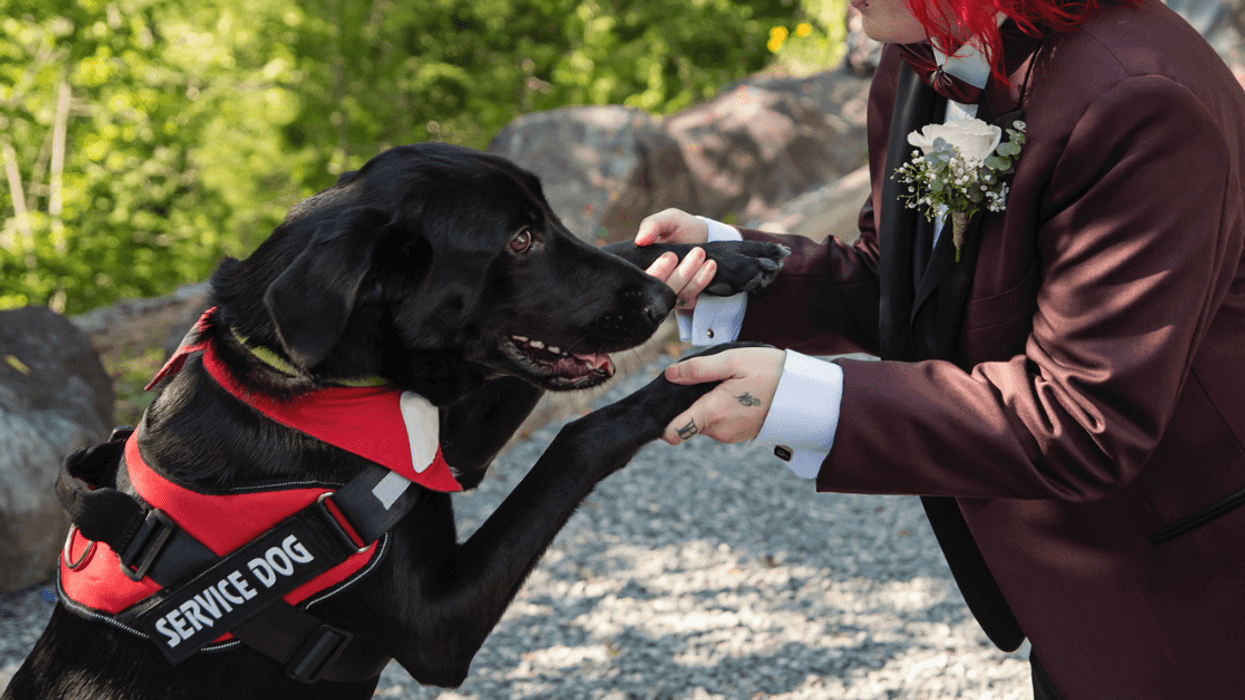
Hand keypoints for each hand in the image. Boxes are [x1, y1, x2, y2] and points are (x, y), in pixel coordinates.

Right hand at [636, 208, 715, 311]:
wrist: (703, 237)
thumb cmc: (680, 228)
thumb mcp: (667, 220)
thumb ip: (652, 225)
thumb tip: (640, 240)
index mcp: (640, 265)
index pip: (639, 279)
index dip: (655, 271)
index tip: (671, 256)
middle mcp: (651, 283)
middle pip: (659, 290)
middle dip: (678, 274)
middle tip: (696, 252)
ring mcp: (667, 294)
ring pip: (676, 294)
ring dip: (692, 276)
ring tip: (702, 253)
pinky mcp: (683, 300)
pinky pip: (689, 299)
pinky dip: (700, 282)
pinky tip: (710, 266)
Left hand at [659, 346, 784, 444]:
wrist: (805, 393)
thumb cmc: (771, 372)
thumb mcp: (733, 360)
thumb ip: (698, 369)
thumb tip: (670, 375)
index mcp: (713, 413)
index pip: (671, 433)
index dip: (663, 418)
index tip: (667, 400)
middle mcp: (719, 430)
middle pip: (686, 422)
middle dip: (690, 402)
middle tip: (708, 380)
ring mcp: (730, 435)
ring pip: (703, 421)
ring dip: (707, 404)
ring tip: (727, 383)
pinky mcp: (740, 434)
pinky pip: (719, 422)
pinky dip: (721, 409)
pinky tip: (736, 393)